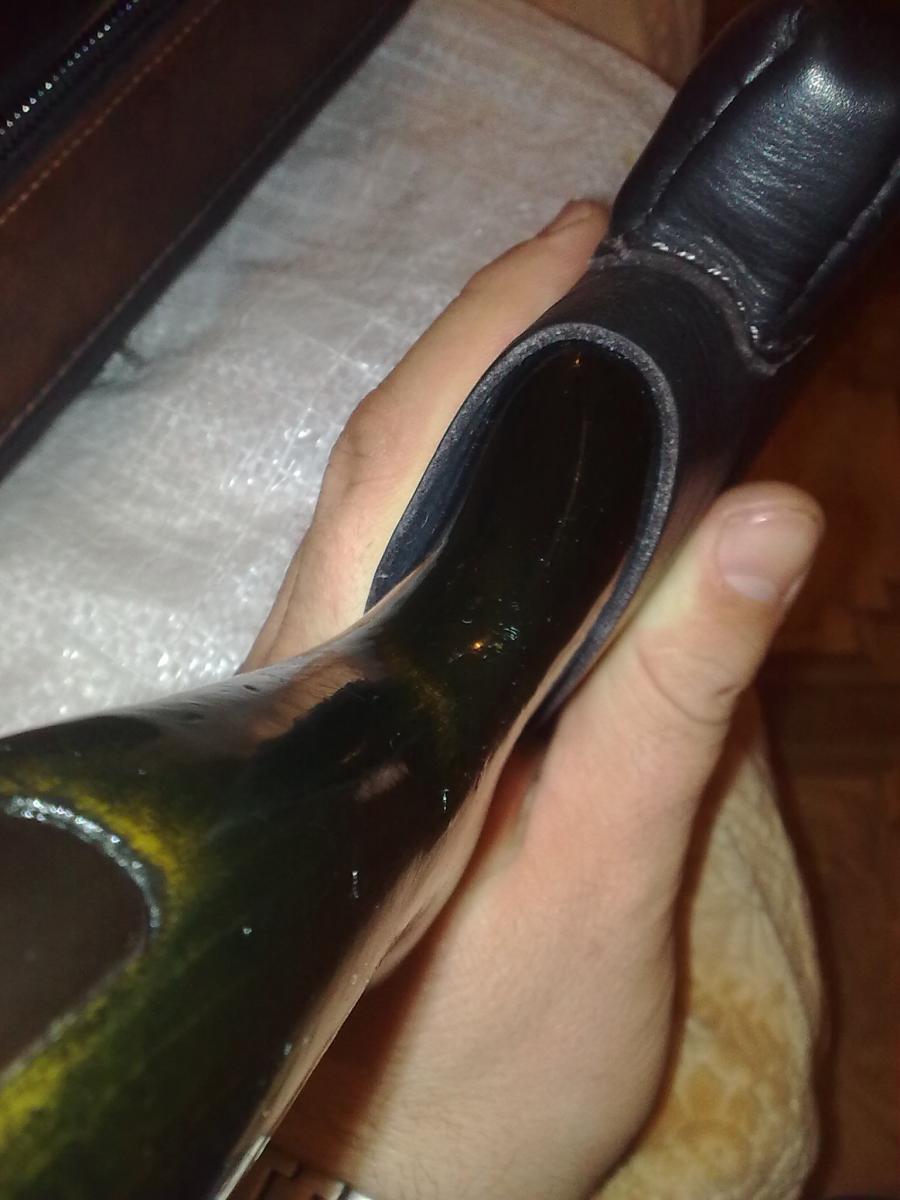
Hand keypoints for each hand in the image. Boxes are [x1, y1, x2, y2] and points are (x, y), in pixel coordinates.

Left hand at [246, 201, 823, 1199]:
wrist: (397, 1157)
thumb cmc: (489, 1052)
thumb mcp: (608, 876)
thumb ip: (676, 699)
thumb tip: (771, 514)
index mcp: (360, 684)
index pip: (404, 453)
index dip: (488, 331)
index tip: (581, 241)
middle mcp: (322, 660)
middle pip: (394, 458)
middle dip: (492, 348)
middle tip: (602, 267)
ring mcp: (338, 685)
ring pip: (402, 505)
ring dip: (489, 408)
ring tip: (594, 337)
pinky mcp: (370, 717)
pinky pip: (423, 566)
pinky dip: (489, 492)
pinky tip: (555, 475)